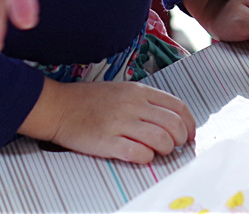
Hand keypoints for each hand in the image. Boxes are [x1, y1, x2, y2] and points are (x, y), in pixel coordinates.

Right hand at [24, 80, 195, 162]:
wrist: (59, 107)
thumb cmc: (89, 100)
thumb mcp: (123, 90)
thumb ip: (146, 102)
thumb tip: (170, 119)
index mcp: (139, 91)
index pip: (177, 106)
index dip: (189, 123)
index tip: (189, 133)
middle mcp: (133, 105)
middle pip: (173, 124)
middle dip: (181, 139)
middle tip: (177, 146)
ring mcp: (120, 123)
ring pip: (160, 139)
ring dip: (166, 149)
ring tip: (160, 152)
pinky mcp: (107, 142)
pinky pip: (138, 153)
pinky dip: (147, 158)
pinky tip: (143, 156)